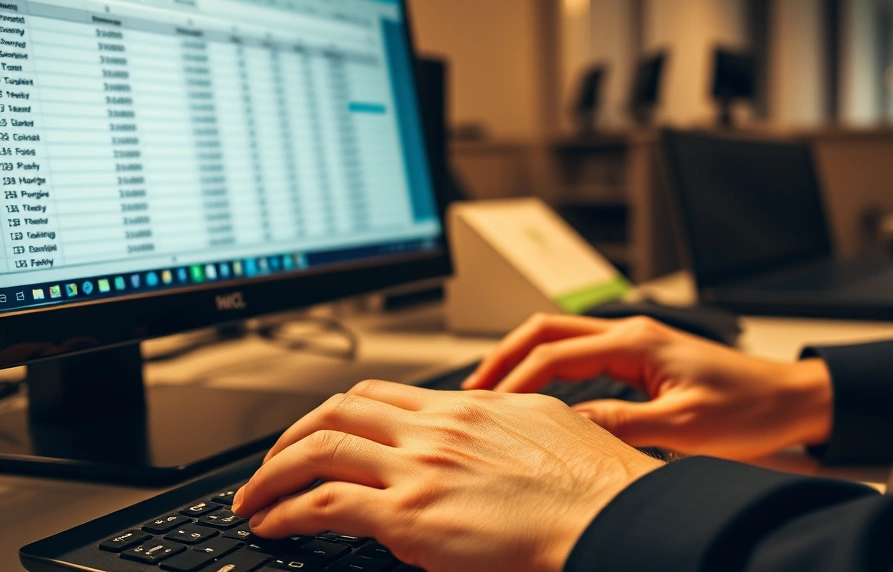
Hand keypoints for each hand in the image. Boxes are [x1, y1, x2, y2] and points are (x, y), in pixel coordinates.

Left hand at [232, 381, 662, 571]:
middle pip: (338, 410)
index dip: (337, 412)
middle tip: (272, 462)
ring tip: (253, 498)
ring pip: (318, 449)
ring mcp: (419, 468)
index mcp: (466, 408)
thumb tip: (480, 432)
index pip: (379, 395)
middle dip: (291, 436)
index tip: (320, 431)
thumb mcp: (545, 428)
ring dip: (272, 473)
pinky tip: (272, 526)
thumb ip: (499, 425)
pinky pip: (323, 504)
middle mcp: (435, 429)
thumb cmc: (593, 483)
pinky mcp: (409, 515)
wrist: (609, 514)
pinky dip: (285, 512)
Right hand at [462, 314, 833, 459]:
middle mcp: (631, 333)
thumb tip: (568, 425)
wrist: (791, 400)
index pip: (555, 353)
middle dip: (505, 355)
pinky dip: (551, 370)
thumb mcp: (684, 427)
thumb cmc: (750, 409)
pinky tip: (540, 395)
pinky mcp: (642, 358)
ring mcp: (636, 342)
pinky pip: (582, 355)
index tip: (492, 406)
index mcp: (637, 342)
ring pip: (561, 339)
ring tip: (495, 391)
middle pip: (547, 330)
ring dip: (524, 360)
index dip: (517, 379)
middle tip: (474, 388)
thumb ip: (621, 423)